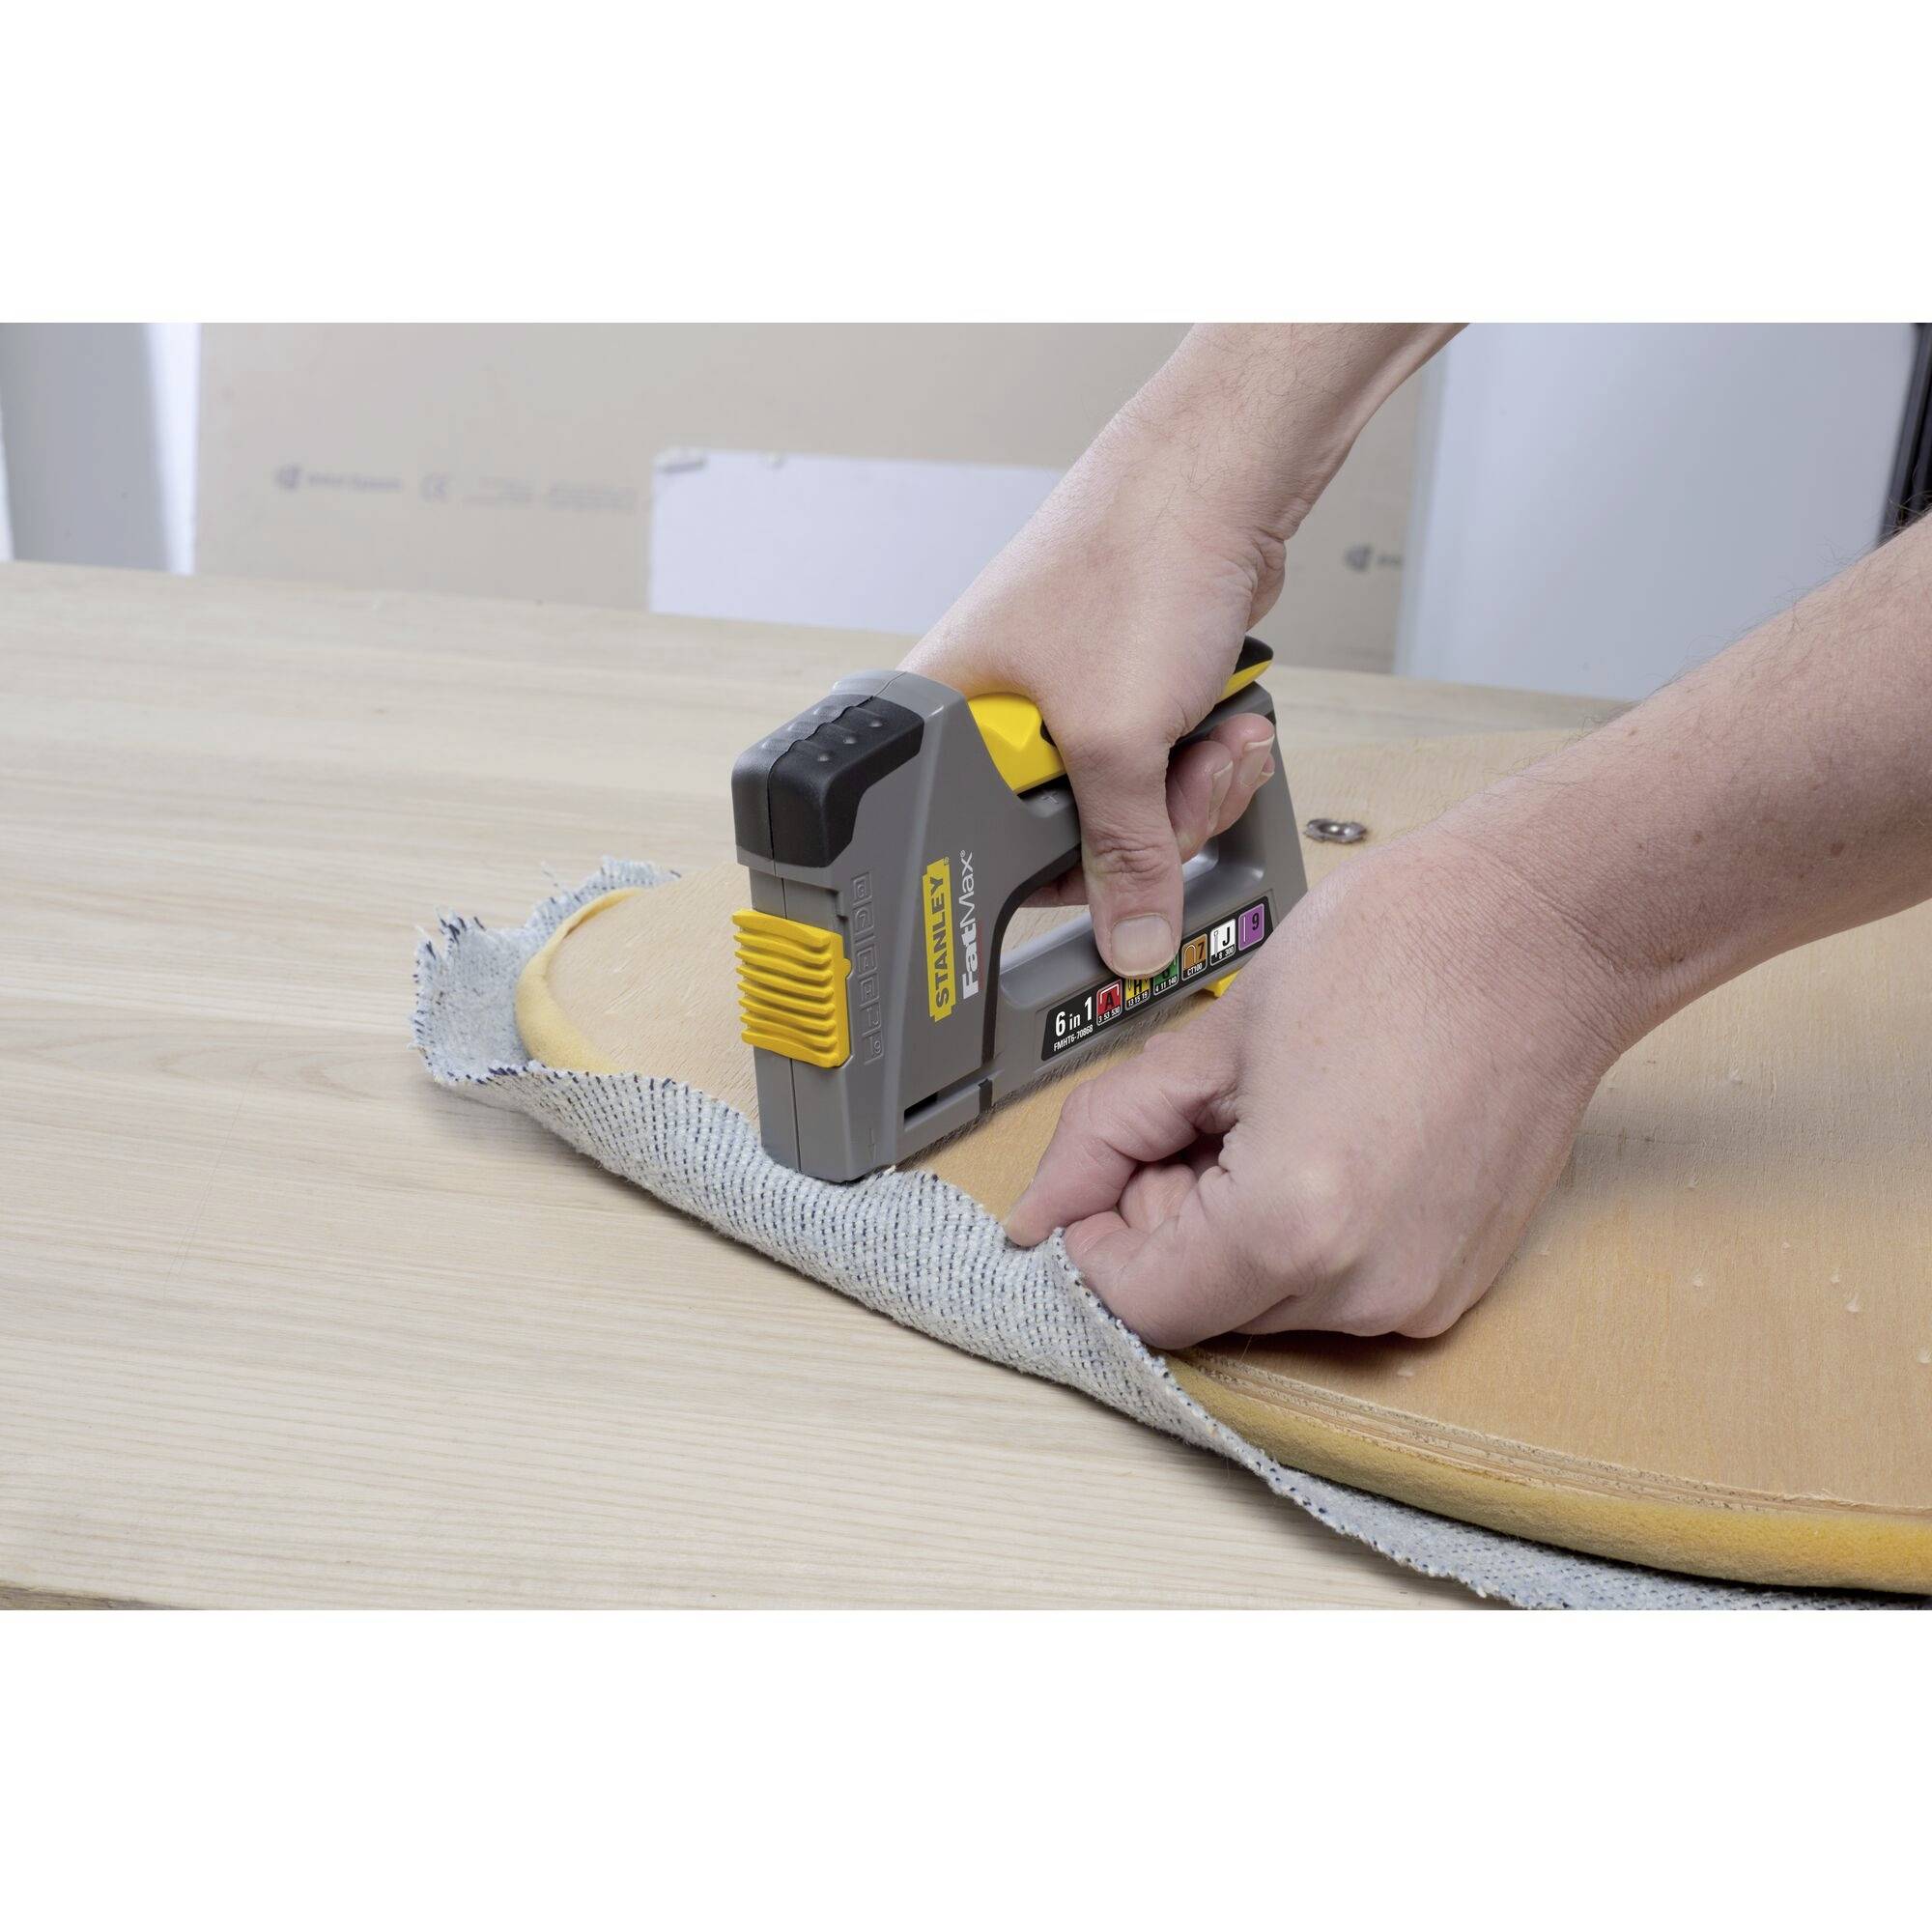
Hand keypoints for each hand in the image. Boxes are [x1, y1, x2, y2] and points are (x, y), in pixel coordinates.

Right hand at [902, 323, 1456, 978]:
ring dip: (1193, 789)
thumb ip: (1123, 854)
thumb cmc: (1135, 559)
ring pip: (1129, 807)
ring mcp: (1066, 702)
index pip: (980, 854)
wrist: (1222, 478)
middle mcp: (997, 714)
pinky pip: (1163, 767)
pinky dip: (1205, 757)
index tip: (1110, 888)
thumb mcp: (1118, 736)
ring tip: (1215, 738)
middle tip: (1180, 787)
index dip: (1056, 879)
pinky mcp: (1127, 690)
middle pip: (1069, 839)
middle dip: (1152, 825)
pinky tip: (1226, 723)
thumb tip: (1129, 938)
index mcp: (949, 720)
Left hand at [1004, 832, 1635, 1347]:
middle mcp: (1362, 1289)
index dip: (1097, 1239)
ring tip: (1268, 1116)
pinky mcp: (1454, 1284)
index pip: (1138, 1303)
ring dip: (1229, 1228)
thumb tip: (1038, 1211)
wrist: (1543, 933)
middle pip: (1198, 1307)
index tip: (1105, 1171)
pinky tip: (1322, 1140)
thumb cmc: (1395, 954)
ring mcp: (1420, 1297)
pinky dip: (1297, 1234)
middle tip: (1195, 1115)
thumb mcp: (1209, 1039)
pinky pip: (1332, 1288)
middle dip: (1165, 1222)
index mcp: (1290, 1228)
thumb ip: (1105, 1135)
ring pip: (1260, 1301)